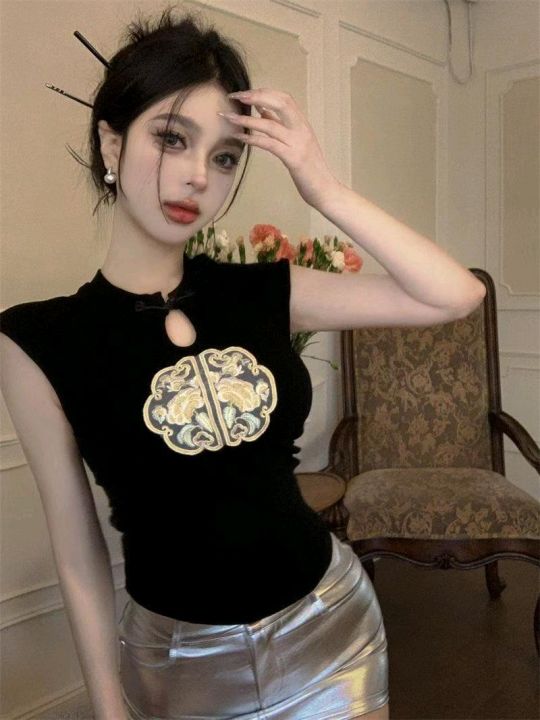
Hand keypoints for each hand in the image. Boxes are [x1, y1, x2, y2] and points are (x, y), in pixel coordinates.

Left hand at [221, 88, 339, 208]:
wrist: (326, 191)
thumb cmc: (310, 170)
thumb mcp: (297, 143)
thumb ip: (281, 127)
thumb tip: (262, 111)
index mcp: (303, 125)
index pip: (284, 99)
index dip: (263, 92)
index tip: (244, 93)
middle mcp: (302, 130)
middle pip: (280, 103)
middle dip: (256, 96)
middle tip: (235, 97)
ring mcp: (299, 144)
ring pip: (270, 125)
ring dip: (246, 120)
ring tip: (228, 118)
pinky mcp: (294, 159)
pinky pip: (270, 144)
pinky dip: (253, 139)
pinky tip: (240, 137)